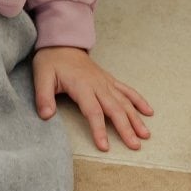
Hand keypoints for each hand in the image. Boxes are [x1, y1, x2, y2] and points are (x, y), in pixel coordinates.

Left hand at [33, 46, 152, 152]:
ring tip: (146, 134)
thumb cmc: (51, 62)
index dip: (99, 130)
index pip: (93, 111)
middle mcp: (98, 84)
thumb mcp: (41, 77)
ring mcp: (106, 82)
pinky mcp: (109, 80)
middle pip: (115, 109)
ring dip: (136, 118)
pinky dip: (139, 101)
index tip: (105, 147)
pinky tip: (149, 112)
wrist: (61, 43)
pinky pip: (127, 91)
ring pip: (124, 102)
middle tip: (135, 146)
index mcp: (82, 86)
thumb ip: (44, 97)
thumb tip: (46, 116)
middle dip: (126, 128)